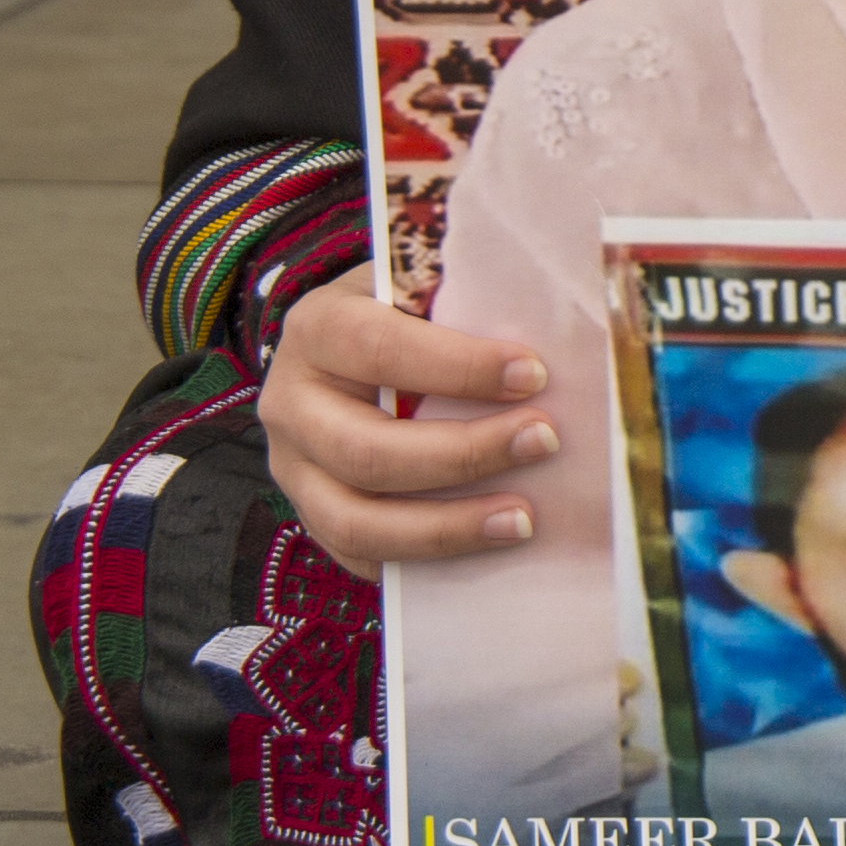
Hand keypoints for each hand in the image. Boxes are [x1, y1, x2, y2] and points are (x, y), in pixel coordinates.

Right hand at [262, 287, 558, 577]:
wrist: (353, 348)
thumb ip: (468, 296)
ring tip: (524, 520)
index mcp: (317, 329)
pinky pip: (360, 555)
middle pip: (366, 450)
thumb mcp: (425, 284)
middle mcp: (290, 403)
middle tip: (545, 442)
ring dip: (447, 527)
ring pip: (356, 520)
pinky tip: (487, 551)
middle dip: (463, 454)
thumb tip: (554, 327)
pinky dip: (426, 560)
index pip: (378, 349)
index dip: (458, 366)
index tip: (534, 374)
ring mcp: (294, 468)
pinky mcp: (312, 513)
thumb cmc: (409, 314)